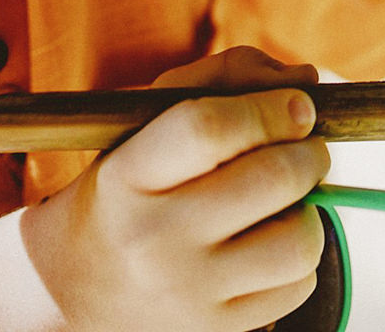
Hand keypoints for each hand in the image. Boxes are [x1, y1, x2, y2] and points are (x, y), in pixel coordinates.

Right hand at [21, 46, 330, 331]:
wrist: (75, 287)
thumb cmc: (132, 186)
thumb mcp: (148, 123)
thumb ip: (223, 80)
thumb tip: (306, 78)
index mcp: (128, 175)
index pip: (210, 127)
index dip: (270, 108)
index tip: (298, 105)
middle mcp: (153, 237)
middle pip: (272, 178)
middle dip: (310, 153)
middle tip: (307, 148)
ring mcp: (187, 292)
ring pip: (298, 239)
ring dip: (309, 209)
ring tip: (286, 202)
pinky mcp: (217, 331)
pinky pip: (298, 286)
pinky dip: (299, 259)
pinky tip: (268, 244)